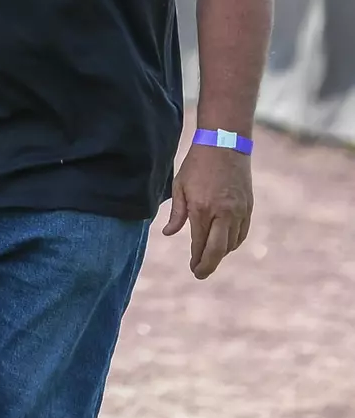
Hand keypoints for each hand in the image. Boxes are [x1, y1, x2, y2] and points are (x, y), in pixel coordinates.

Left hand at [162, 142, 252, 278]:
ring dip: (220, 253)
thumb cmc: (197, 164)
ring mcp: (239, 211)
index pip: (200, 243)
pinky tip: (224, 244)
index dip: (196, 259)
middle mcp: (223, 213)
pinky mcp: (249, 207)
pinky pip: (242, 233)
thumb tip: (169, 234)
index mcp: (202, 208)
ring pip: (232, 244)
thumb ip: (177, 213)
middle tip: (200, 273)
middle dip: (209, 265)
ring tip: (208, 256)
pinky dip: (233, 243)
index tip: (193, 269)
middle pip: (218, 250)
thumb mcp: (179, 186)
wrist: (224, 144)